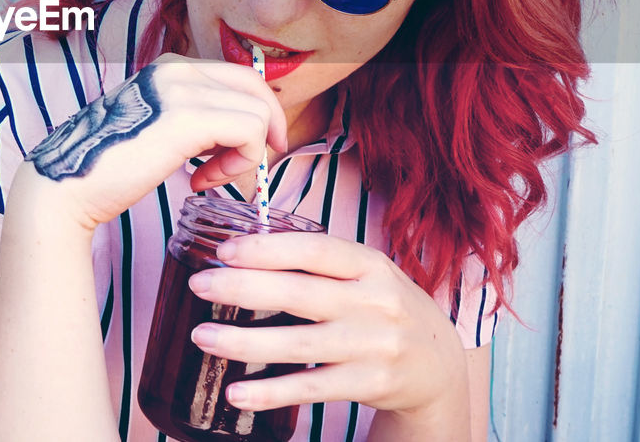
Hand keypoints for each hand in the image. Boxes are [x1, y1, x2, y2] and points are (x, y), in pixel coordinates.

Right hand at [18, 53, 287, 229]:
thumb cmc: (110, 167)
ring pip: (256, 111)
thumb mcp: (158, 129)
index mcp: (168, 68)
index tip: (249, 150)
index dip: (257, 112)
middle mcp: (175, 68)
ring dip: (245, 154)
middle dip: (266, 127)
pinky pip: (249, 131)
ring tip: (212, 179)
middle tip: (257, 164)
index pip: (238, 76)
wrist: (67, 184)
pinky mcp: (187, 118)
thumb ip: (193, 119)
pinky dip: (241, 162)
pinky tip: (203, 181)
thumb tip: (238, 130)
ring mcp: (180, 89)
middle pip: (254, 86)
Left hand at [185, 232, 469, 432]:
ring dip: (245, 342)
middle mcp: (375, 302)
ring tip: (203, 337)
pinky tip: (237, 391)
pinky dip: (271, 391)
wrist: (439, 365)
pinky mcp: (370, 385)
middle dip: (244, 288)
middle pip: (301, 293)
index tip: (225, 251)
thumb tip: (246, 250)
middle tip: (199, 285)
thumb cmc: (384, 308)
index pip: (315, 249)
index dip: (268, 248)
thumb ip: (320, 263)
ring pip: (300, 344)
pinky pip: (312, 389)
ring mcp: (374, 346)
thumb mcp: (366, 275)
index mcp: (370, 265)